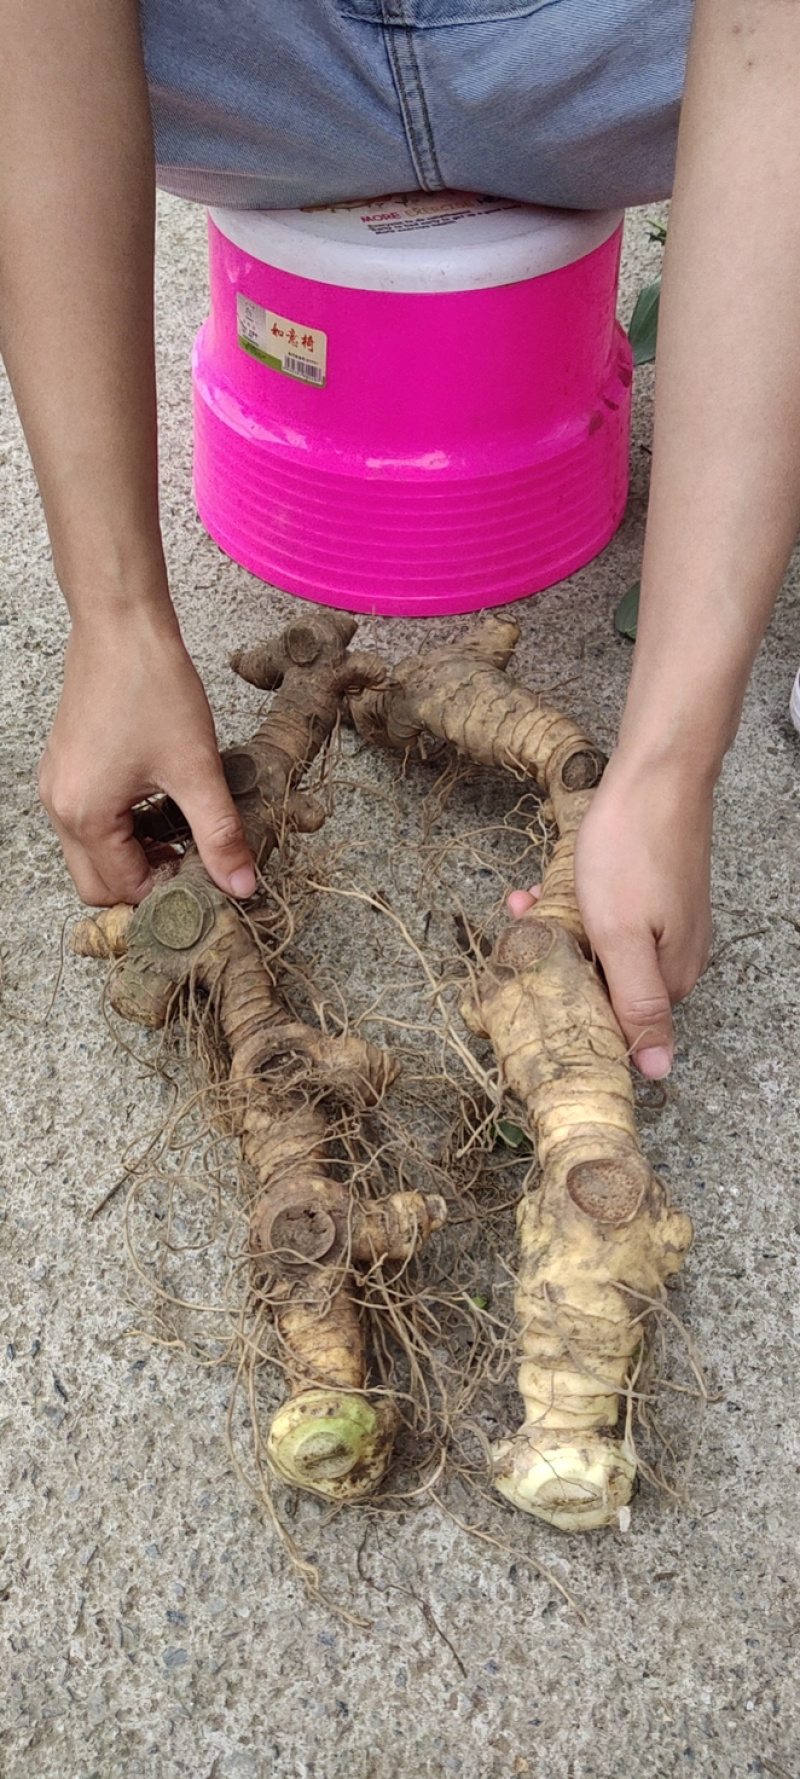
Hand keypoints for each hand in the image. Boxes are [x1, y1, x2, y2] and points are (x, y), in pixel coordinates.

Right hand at [38, 608, 254, 905]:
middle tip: (192, 862)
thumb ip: (219, 835)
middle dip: (146, 882)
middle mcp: (60, 807)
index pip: (123, 889)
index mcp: (85, 814)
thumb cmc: (151, 685)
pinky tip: (159, 807)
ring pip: (92, 854)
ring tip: (181, 833)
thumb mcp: (196, 768)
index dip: (169, 891)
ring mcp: (58, 787)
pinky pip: (89, 822)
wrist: (122, 624)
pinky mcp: (66, 768)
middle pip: (98, 884)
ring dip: (135, 856)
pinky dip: (122, 830)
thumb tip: (241, 886)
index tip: (207, 875)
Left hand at [508, 753, 713, 1077]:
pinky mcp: (651, 896)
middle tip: (522, 932)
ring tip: (527, 903)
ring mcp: (665, 925)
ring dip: (558, 931)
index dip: (570, 1011)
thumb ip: (638, 1004)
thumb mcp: (622, 935)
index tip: (530, 987)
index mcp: (671, 980)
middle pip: (605, 988)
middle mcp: (674, 959)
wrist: (655, 774)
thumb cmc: (633, 850)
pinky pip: (604, 919)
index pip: (617, 1027)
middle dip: (559, 965)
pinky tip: (544, 886)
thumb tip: (658, 1072)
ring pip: (598, 950)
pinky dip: (573, 908)